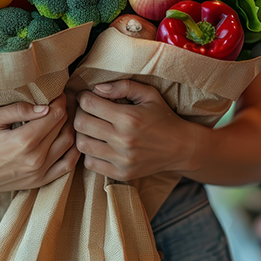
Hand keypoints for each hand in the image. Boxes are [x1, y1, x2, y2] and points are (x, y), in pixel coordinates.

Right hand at [0, 92, 79, 195]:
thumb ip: (18, 109)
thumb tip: (45, 106)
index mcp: (25, 140)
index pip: (55, 114)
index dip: (60, 100)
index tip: (58, 94)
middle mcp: (36, 157)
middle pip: (63, 126)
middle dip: (65, 111)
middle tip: (61, 103)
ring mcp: (41, 172)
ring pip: (69, 143)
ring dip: (70, 128)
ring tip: (63, 118)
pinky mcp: (42, 181)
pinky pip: (68, 164)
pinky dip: (73, 150)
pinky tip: (68, 139)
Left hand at [74, 80, 195, 180]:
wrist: (181, 148)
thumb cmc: (162, 117)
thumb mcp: (149, 94)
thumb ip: (123, 86)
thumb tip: (97, 89)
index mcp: (129, 117)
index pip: (89, 104)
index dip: (84, 97)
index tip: (88, 97)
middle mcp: (123, 140)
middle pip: (81, 123)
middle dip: (80, 113)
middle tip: (88, 111)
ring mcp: (122, 160)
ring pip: (82, 144)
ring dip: (83, 134)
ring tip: (92, 128)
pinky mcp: (121, 174)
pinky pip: (90, 163)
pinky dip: (90, 153)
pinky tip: (99, 145)